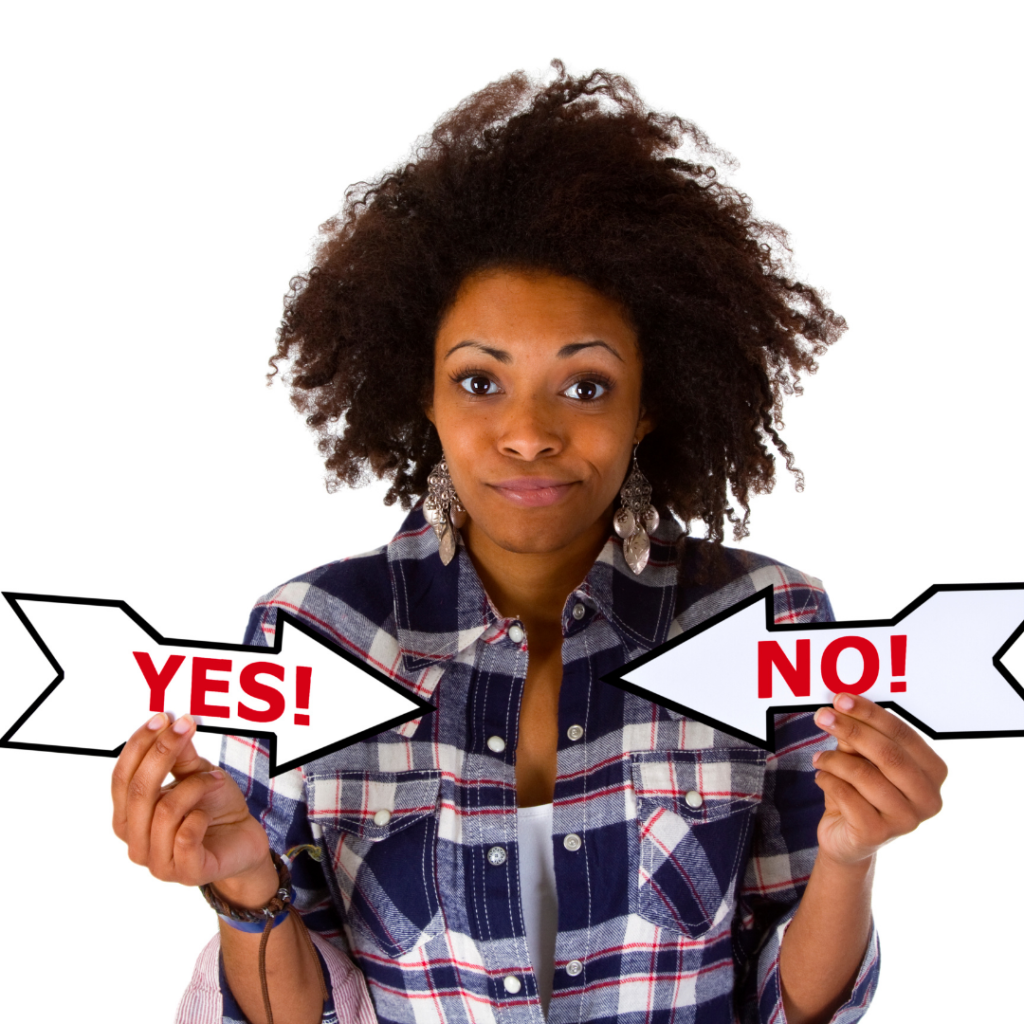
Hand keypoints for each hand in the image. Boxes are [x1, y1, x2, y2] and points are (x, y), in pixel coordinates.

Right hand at [111, 713, 272, 900]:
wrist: (244, 840)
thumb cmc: (213, 807)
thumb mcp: (197, 774)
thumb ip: (180, 756)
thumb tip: (170, 725)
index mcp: (129, 817)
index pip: (121, 778)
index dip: (138, 745)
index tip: (162, 717)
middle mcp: (135, 842)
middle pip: (138, 792)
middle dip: (162, 753)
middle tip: (186, 727)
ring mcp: (158, 862)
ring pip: (165, 811)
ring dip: (194, 787)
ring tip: (214, 779)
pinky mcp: (185, 873)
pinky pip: (185, 837)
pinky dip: (200, 816)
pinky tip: (209, 813)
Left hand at [811, 693, 946, 867]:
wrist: (846, 837)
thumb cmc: (860, 791)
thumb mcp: (861, 758)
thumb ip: (859, 737)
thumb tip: (843, 708)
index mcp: (933, 772)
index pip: (903, 734)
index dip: (870, 714)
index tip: (841, 699)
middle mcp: (928, 799)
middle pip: (888, 754)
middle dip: (851, 730)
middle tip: (822, 716)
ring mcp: (906, 821)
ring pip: (864, 775)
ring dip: (833, 760)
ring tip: (819, 758)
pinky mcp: (878, 834)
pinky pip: (846, 796)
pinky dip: (827, 780)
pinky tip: (821, 777)